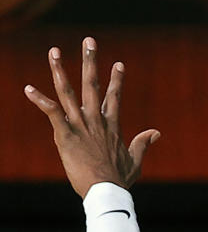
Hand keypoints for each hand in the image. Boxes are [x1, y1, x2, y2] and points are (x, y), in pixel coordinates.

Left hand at [24, 38, 158, 198]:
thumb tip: (156, 132)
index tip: (118, 63)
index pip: (114, 97)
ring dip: (59, 70)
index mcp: (111, 127)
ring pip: (68, 92)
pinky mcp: (66, 135)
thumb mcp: (135, 162)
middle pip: (92, 85)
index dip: (116, 80)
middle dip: (90, 61)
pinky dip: (40, 100)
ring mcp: (80, 126)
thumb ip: (143, 144)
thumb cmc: (119, 180)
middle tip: (89, 40)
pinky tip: (28, 88)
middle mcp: (95, 121)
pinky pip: (52, 112)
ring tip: (54, 51)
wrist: (107, 191)